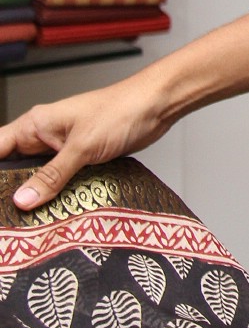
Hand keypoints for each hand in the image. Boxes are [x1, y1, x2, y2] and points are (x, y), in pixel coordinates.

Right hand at [0, 73, 170, 209]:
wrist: (156, 106)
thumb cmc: (121, 110)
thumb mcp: (82, 146)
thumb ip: (52, 175)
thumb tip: (23, 199)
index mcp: (35, 124)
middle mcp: (44, 136)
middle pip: (12, 167)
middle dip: (10, 190)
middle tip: (9, 216)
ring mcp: (62, 149)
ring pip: (36, 177)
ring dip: (34, 196)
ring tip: (26, 221)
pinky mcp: (80, 159)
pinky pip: (59, 180)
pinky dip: (55, 195)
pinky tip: (53, 213)